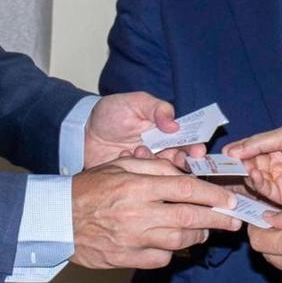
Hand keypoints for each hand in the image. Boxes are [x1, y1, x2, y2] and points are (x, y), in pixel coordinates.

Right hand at [70, 156, 239, 268]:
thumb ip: (152, 168)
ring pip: (179, 242)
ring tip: (204, 231)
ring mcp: (133, 239)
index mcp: (139, 187)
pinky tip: (172, 245)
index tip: (231, 200)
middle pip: (190, 218)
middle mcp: (139, 213)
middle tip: (234, 221)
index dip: (214, 196)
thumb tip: (181, 172)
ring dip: (197, 237)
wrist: (56, 218)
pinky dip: (171, 253)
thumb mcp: (118, 166)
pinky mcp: (126, 259)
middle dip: (218, 220)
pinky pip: (160, 259)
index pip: (187, 189)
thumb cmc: (88, 189)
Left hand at [85, 92, 203, 169]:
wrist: (83, 133)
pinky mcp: (135, 178)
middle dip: (183, 161)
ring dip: (157, 163)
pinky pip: (144, 179)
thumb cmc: (111, 113)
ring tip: (139, 149)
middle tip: (176, 158)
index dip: (196, 146)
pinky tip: (124, 154)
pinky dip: (138, 169)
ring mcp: (148, 166)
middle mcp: (161, 149)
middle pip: (182, 160)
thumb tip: (175, 124)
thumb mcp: (135, 103)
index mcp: (166, 131)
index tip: (198, 151)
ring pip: (165, 172)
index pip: (189, 139)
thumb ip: (157, 109)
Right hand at [224, 125, 281, 206]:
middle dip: (236, 168)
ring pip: (254, 182)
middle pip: (248, 168)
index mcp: (276, 147)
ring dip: (247, 176)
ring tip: (244, 170)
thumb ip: (259, 142)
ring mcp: (280, 182)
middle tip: (222, 168)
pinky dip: (257, 186)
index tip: (220, 156)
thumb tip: (232, 150)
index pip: (249, 151)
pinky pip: (265, 194)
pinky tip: (254, 177)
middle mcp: (276, 165)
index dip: (235, 154)